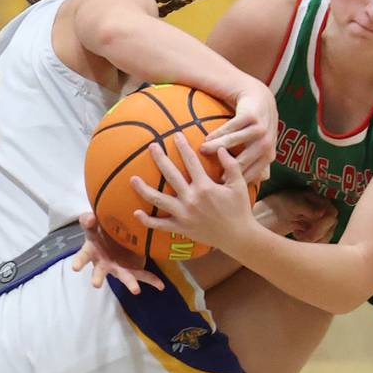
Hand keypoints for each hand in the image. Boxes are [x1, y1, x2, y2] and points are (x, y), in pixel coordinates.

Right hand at [71, 213, 164, 293]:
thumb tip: (90, 217)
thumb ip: (88, 221)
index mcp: (92, 251)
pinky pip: (142, 275)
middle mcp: (104, 263)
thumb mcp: (92, 224)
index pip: (83, 256)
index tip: (75, 267)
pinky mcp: (132, 269)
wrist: (115, 237)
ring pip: (124, 276)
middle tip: (95, 284)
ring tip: (136, 290)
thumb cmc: (100, 232)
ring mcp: (119, 268)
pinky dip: (152, 280)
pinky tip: (161, 286)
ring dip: (129, 283)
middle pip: (100, 271)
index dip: (79, 261)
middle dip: (98, 277)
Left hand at [131, 133, 256, 252]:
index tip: (176, 135)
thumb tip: (219, 148)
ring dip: (144, 189)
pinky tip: (136, 213)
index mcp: (205, 187)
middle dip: (160, 159)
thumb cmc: (240, 209)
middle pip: (170, 175)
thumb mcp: (239, 185)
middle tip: (151, 146)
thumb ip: (230, 165)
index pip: (191, 161)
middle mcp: (191, 199)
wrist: (237, 236)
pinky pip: (160, 225)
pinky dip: (147, 221)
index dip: (183, 147)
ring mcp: (183, 214)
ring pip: (158, 200)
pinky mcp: (181, 228)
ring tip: (132, 179)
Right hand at [200, 78, 276, 183]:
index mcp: (268, 155)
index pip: (251, 174)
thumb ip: (258, 164)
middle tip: (207, 174)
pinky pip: (232, 126)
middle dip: (225, 169)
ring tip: (202, 151)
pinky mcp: (251, 115)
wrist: (260, 98)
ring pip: (235, 142)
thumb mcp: (260, 146)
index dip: (234, 182)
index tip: (218, 187)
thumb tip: (251, 186)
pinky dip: (219, 133)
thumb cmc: (256, 127)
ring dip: (217, 147)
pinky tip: (207, 137)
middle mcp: (266, 143)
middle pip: (242, 161)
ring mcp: (259, 128)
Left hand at [256, 188, 337, 242]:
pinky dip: (311, 242)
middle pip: (331, 225)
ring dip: (314, 239)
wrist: (269, 213)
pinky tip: (298, 236)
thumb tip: (322, 213)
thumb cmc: (280, 203)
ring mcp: (320, 221)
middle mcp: (323, 210)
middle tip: (303, 236)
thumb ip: (307, 208)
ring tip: (298, 236)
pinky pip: (320, 241)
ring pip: (327, 235)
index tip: (310, 226)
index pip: (332, 212)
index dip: (324, 222)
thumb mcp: (292, 203)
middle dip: (318, 233)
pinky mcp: (315, 231)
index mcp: (319, 199)